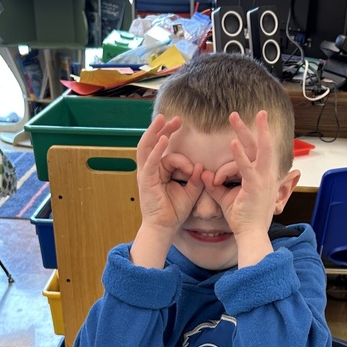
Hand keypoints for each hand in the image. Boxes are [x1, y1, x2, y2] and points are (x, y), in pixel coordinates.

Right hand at [136, 114, 203, 234]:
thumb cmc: (174, 212)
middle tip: (175, 118)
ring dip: (154, 132)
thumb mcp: (190, 192)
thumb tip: (201, 166)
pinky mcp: (145, 181)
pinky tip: (163, 140)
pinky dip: (156, 150)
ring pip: (147, 148)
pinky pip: (150, 162)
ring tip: (162, 119)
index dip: (179, 148)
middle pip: (153, 143)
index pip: (167, 153)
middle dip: (163, 129)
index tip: (188, 139)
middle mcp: (150, 170)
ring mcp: (146, 174)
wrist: (164, 228)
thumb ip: (196, 179)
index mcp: (159, 172)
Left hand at [201, 111, 280, 242]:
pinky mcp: (255, 187)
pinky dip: (240, 155)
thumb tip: (206, 175)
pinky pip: (246, 168)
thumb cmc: (243, 219)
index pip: (254, 155)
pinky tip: (232, 144)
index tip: (225, 159)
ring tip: (236, 117)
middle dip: (256, 127)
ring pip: (258, 150)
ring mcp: (263, 180)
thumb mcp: (228, 199)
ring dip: (247, 131)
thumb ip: (216, 186)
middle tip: (251, 112)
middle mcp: (266, 175)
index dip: (241, 148)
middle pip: (261, 145)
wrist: (251, 234)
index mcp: (262, 176)